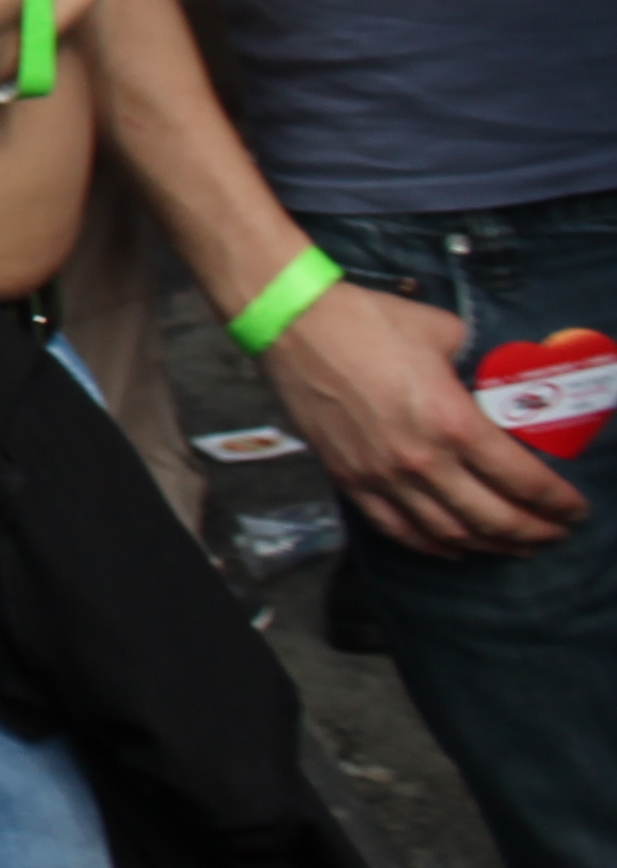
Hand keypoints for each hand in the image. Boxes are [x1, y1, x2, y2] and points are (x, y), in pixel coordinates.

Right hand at [265, 283, 586, 557]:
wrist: (293, 323)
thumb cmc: (368, 320)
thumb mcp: (444, 332)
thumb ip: (479, 362)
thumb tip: (502, 376)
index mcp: (453, 422)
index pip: (521, 480)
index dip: (556, 502)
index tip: (574, 509)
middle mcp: (422, 461)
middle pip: (492, 518)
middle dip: (533, 532)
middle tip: (555, 533)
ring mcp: (382, 476)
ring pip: (449, 534)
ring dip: (490, 546)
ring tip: (515, 546)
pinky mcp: (350, 479)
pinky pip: (398, 530)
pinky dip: (433, 546)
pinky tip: (455, 548)